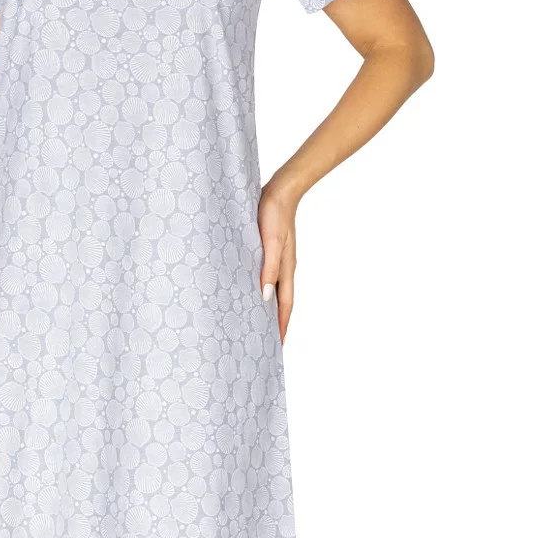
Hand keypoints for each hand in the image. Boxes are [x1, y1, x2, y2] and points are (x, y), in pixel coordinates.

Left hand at [257, 176, 299, 345]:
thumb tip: (264, 297)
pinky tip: (251, 293)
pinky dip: (261, 290)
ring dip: (267, 309)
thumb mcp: (272, 242)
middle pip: (280, 303)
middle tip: (266, 343)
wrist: (280, 190)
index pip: (285, 306)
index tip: (277, 347)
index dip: (281, 327)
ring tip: (257, 324)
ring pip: (273, 291)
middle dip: (275, 324)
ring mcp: (277, 261)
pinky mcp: (268, 252)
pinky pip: (266, 278)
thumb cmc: (275, 214)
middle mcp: (283, 269)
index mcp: (286, 270)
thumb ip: (269, 268)